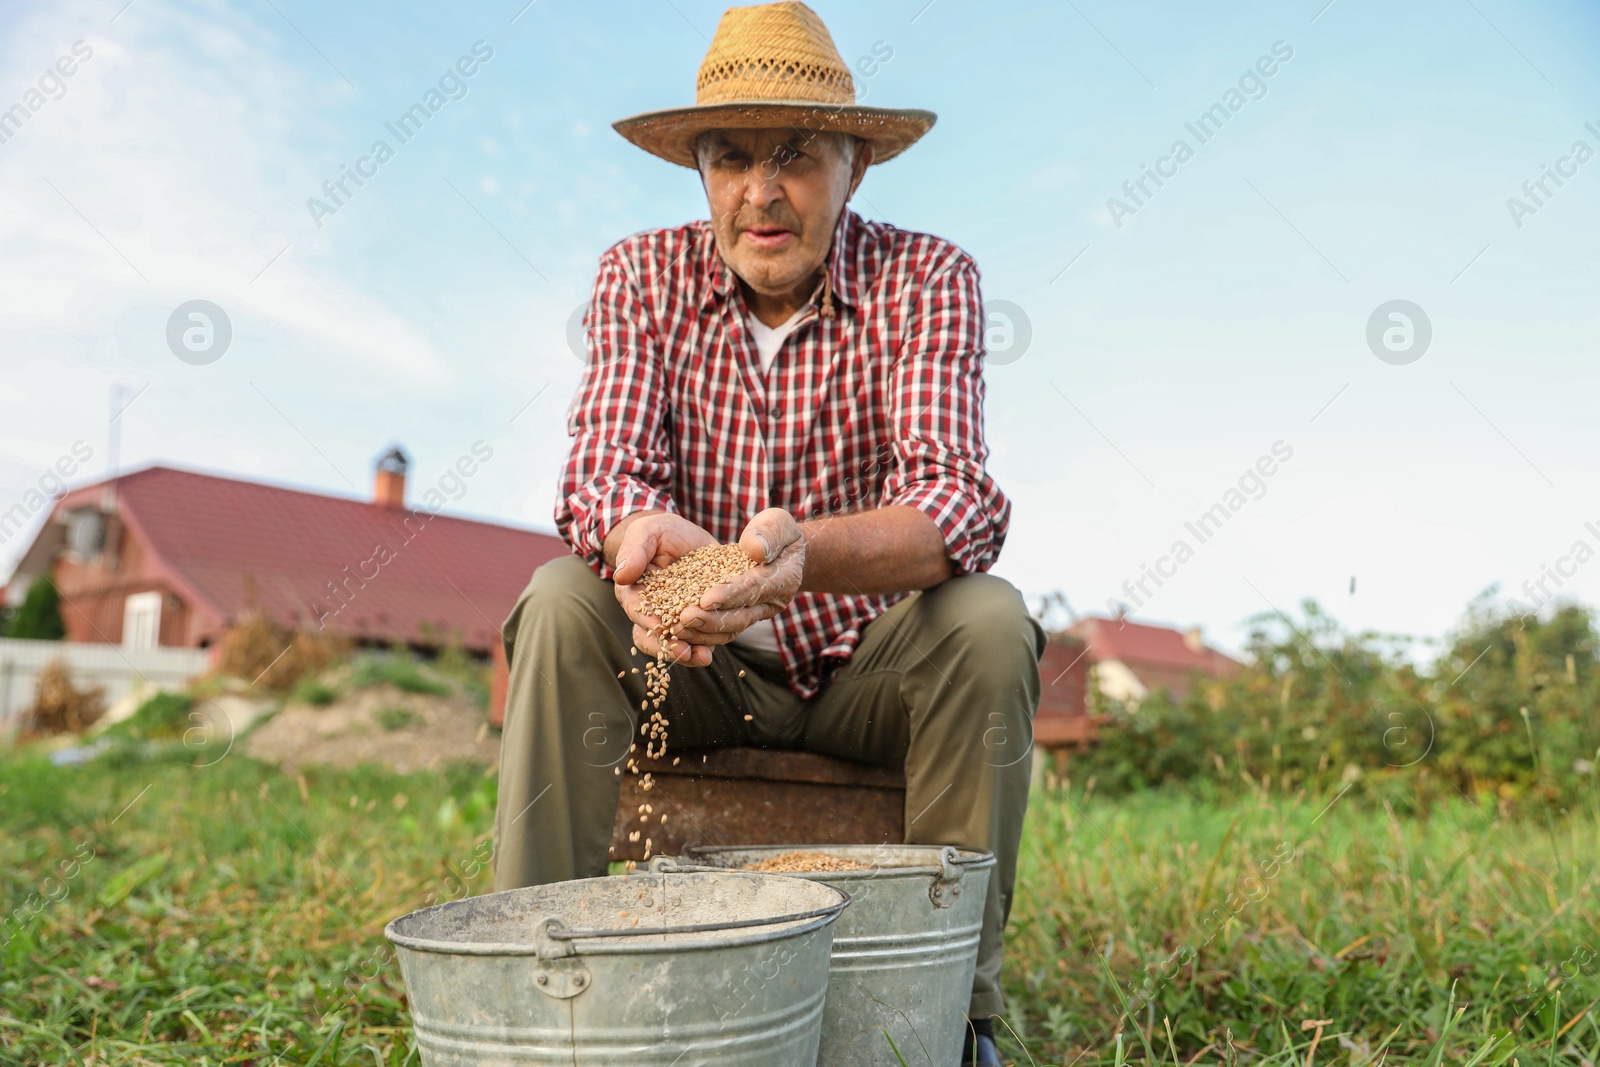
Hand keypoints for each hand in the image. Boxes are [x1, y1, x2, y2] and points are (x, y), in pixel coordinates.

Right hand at [610, 512, 720, 666]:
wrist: (686, 536)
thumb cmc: (661, 533)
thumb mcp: (647, 532)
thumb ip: (634, 551)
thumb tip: (622, 575)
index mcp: (635, 593)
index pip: (637, 611)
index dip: (648, 622)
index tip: (661, 628)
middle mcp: (652, 612)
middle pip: (654, 637)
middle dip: (669, 647)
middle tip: (685, 652)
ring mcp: (675, 619)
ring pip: (677, 643)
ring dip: (690, 651)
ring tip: (703, 655)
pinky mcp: (698, 618)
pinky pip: (699, 639)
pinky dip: (705, 647)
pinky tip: (712, 652)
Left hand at [677, 508, 805, 642]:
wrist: (782, 548)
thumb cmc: (776, 530)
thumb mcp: (776, 523)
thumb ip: (768, 534)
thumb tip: (755, 550)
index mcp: (783, 578)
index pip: (753, 588)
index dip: (730, 594)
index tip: (705, 599)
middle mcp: (771, 602)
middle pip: (740, 616)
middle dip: (711, 619)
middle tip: (684, 618)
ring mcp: (757, 612)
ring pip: (730, 629)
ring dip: (703, 631)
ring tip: (677, 628)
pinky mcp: (742, 616)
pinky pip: (723, 631)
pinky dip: (702, 633)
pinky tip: (680, 630)